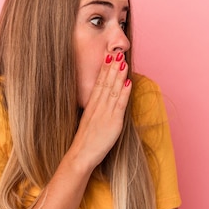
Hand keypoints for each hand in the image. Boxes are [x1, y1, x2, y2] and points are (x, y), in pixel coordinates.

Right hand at [69, 53, 131, 171]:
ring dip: (118, 74)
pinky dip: (124, 92)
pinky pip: (119, 104)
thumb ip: (94, 113)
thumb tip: (100, 105)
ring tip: (123, 61)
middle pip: (105, 83)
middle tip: (117, 52)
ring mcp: (105, 113)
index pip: (98, 84)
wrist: (80, 155)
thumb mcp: (87, 123)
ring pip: (113, 90)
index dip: (104, 70)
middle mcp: (97, 107)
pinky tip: (128, 82)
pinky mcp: (113, 122)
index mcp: (91, 107)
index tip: (108, 57)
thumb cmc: (84, 143)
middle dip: (112, 67)